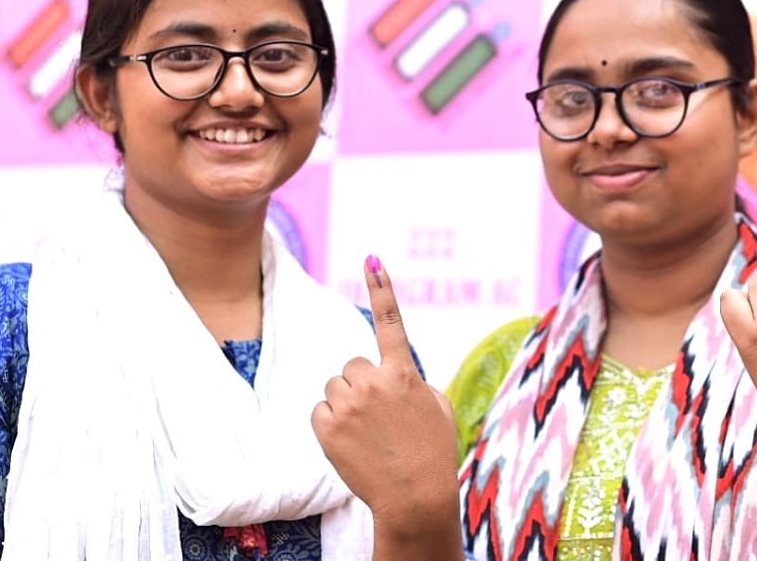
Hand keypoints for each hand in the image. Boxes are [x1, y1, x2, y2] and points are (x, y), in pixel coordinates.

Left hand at [311, 254, 459, 537]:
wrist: (414, 497)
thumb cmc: (431, 453)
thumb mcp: (436, 408)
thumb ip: (411, 381)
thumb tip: (390, 375)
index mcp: (404, 372)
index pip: (391, 321)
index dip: (382, 287)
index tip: (371, 258)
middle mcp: (374, 382)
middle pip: (352, 365)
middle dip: (361, 385)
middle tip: (378, 417)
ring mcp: (348, 404)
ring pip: (334, 387)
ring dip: (345, 404)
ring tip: (367, 435)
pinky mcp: (326, 427)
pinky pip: (320, 412)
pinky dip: (331, 426)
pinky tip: (351, 444)